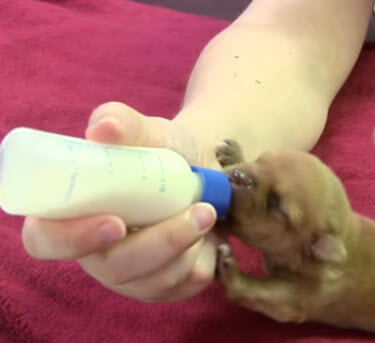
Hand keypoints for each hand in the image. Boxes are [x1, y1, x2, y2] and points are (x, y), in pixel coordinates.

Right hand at [22, 102, 218, 301]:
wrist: (205, 168)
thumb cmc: (161, 149)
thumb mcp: (145, 130)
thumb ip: (120, 122)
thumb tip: (104, 129)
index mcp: (69, 216)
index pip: (46, 240)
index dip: (72, 238)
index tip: (115, 222)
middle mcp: (94, 253)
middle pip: (113, 267)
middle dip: (160, 242)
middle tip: (199, 211)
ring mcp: (129, 275)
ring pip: (155, 280)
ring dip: (188, 244)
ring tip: (208, 210)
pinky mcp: (164, 287)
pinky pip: (184, 285)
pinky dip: (204, 256)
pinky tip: (208, 232)